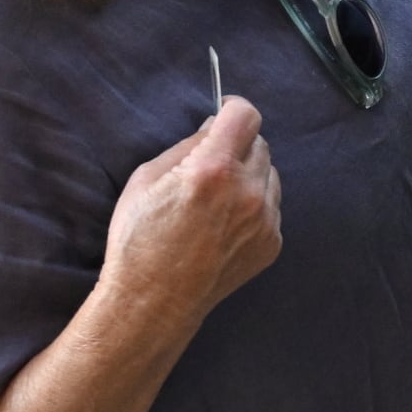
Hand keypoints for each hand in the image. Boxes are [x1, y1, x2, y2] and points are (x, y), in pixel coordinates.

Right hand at [101, 97, 283, 326]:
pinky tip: (224, 224)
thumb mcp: (146, 179)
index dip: (234, 109)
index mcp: (213, 170)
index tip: (224, 114)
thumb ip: (187, 146)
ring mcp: (265, 220)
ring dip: (249, 175)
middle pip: (259, 143)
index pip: (246, 116)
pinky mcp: (273, 242)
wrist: (153, 302)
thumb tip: (215, 128)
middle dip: (237, 145)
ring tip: (216, 200)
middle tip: (211, 164)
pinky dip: (254, 205)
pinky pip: (271, 206)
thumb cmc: (139, 239)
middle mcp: (247, 192)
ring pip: (269, 173)